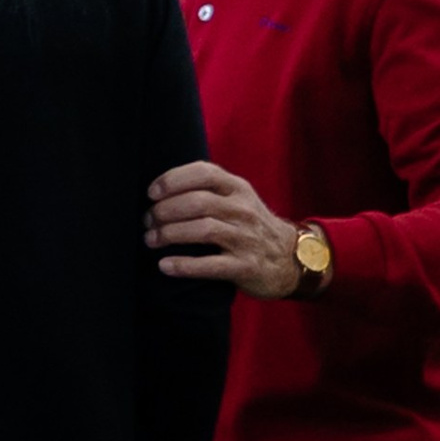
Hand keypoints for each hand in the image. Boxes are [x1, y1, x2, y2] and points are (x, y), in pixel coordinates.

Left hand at [146, 159, 303, 298]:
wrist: (291, 259)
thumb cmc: (251, 226)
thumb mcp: (238, 199)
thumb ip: (209, 189)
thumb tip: (161, 188)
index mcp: (238, 189)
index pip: (204, 173)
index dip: (173, 180)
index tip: (151, 192)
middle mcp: (243, 210)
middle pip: (198, 203)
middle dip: (165, 211)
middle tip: (148, 221)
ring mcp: (246, 239)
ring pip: (203, 230)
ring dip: (170, 234)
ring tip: (150, 240)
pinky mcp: (246, 267)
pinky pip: (211, 265)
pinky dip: (184, 265)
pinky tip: (164, 265)